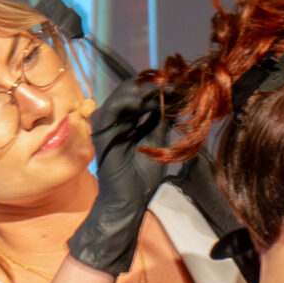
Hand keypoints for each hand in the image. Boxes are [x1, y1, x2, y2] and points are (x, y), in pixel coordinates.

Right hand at [67, 76, 168, 274]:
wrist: (129, 200)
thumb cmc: (143, 178)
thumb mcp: (159, 142)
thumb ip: (163, 120)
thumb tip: (176, 97)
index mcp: (131, 121)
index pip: (144, 96)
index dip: (162, 88)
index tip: (182, 84)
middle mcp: (118, 119)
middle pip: (134, 91)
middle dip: (155, 85)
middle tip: (175, 82)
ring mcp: (107, 123)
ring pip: (124, 95)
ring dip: (144, 89)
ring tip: (163, 87)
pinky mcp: (100, 131)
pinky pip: (112, 107)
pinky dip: (129, 99)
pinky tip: (147, 98)